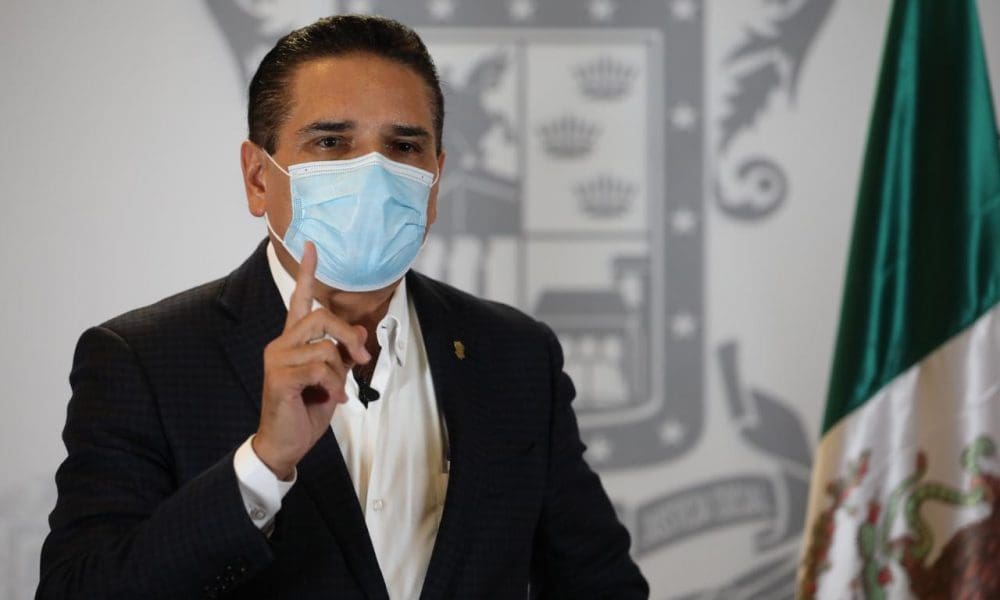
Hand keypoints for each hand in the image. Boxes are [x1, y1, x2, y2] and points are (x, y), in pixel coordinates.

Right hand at [253, 242, 369, 479]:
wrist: (285, 444)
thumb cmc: (306, 410)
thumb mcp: (334, 379)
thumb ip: (343, 354)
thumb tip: (362, 332)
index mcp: (293, 341)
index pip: (299, 299)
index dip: (308, 273)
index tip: (313, 246)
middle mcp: (282, 343)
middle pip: (322, 316)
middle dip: (349, 336)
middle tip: (361, 359)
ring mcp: (277, 358)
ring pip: (325, 346)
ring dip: (340, 373)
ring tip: (337, 392)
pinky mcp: (279, 376)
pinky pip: (320, 368)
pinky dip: (334, 385)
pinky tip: (332, 399)